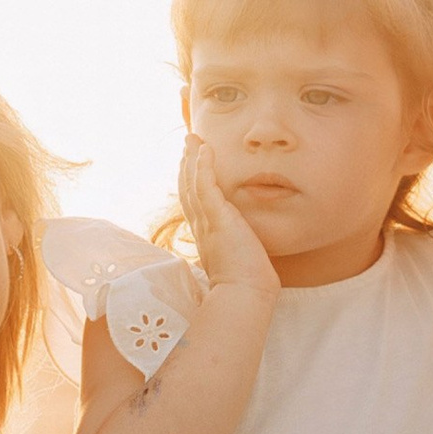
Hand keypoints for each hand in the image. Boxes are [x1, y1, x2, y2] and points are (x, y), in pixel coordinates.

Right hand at [179, 135, 281, 298]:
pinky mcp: (218, 219)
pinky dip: (203, 167)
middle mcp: (201, 227)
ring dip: (191, 159)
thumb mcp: (238, 259)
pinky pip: (206, 187)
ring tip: (191, 139)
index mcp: (205, 236)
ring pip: (192, 184)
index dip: (189, 182)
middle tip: (187, 143)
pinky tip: (205, 150)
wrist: (246, 294)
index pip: (193, 203)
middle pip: (187, 188)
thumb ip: (237, 246)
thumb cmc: (246, 283)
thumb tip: (246, 243)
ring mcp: (207, 222)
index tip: (190, 165)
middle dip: (186, 164)